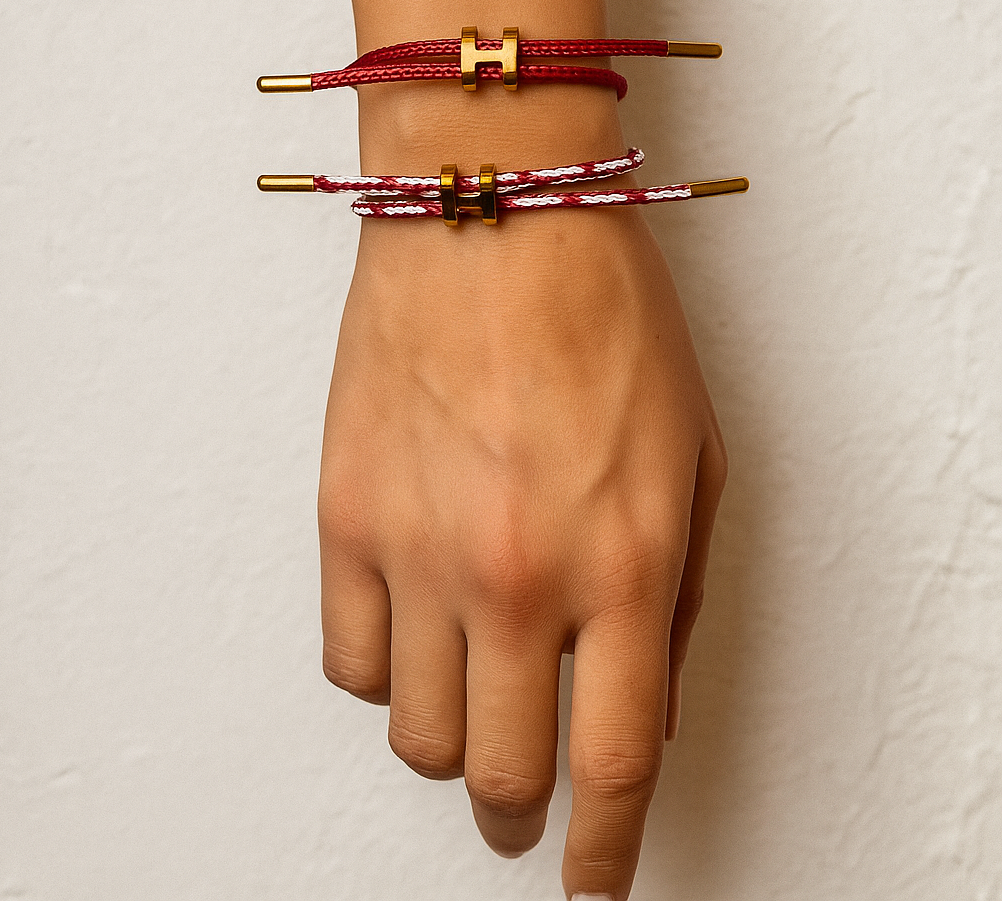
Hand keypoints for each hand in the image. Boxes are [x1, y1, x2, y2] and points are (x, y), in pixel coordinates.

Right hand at [318, 207, 726, 900]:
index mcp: (625, 563)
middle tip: (525, 809)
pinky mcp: (344, 514)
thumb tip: (644, 704)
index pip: (611, 766)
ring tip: (470, 699)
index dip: (603, 856)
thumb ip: (678, 598)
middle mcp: (518, 574)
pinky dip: (384, 672)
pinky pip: (348, 659)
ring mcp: (419, 548)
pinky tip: (413, 628)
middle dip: (521, 817)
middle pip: (502, 777)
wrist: (493, 207)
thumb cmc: (606, 310)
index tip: (594, 885)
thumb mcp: (697, 455)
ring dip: (450, 743)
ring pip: (416, 735)